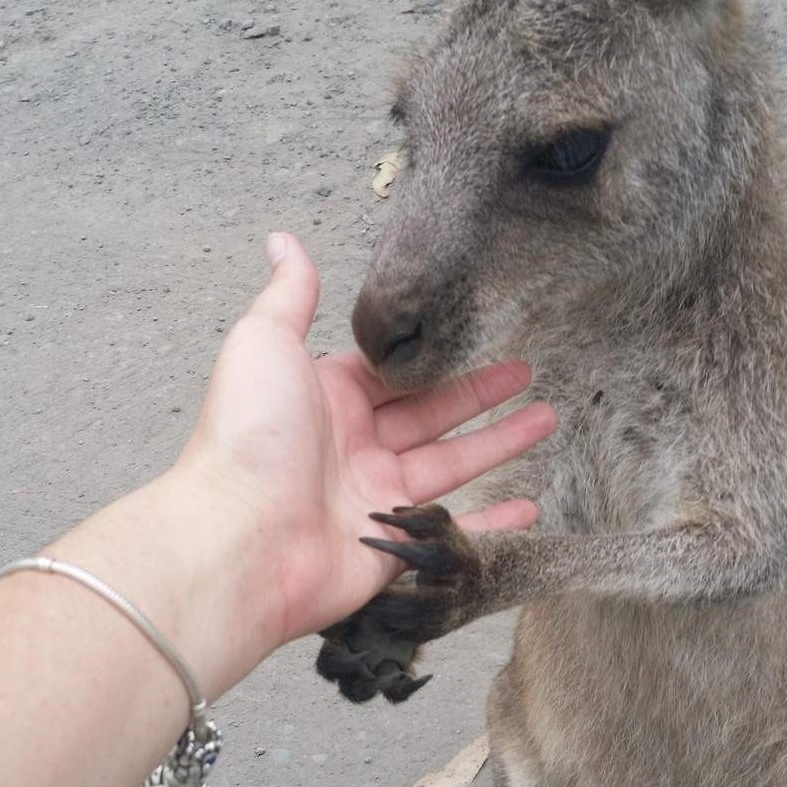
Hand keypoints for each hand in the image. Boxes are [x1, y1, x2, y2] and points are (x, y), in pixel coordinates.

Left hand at [180, 233, 555, 649]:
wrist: (239, 539)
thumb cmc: (249, 437)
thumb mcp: (265, 344)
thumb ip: (289, 296)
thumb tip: (283, 239)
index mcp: (327, 399)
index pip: (393, 372)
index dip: (439, 355)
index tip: (481, 335)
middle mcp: (351, 448)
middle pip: (430, 415)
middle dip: (480, 394)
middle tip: (529, 373)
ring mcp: (373, 500)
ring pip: (450, 466)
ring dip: (499, 444)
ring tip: (548, 419)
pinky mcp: (390, 547)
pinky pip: (453, 532)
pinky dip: (493, 524)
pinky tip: (531, 507)